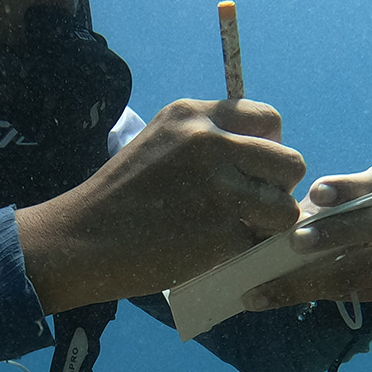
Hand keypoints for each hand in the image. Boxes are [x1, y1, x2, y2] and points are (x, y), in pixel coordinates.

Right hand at [16, 98, 305, 312]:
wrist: (81, 239)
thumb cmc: (120, 198)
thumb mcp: (160, 143)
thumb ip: (208, 140)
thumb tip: (263, 158)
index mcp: (194, 116)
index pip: (270, 120)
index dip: (269, 150)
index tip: (247, 173)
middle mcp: (210, 143)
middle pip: (290, 162)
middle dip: (277, 189)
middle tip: (249, 208)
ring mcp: (217, 188)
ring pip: (286, 207)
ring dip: (269, 225)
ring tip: (237, 232)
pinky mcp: (220, 232)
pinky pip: (262, 245)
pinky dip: (248, 255)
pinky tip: (219, 255)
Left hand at [241, 162, 371, 311]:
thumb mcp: (365, 187)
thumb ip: (335, 196)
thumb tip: (283, 214)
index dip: (345, 188)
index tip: (317, 192)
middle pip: (370, 229)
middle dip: (331, 235)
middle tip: (295, 242)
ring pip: (351, 274)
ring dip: (303, 284)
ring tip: (260, 292)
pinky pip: (350, 293)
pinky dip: (311, 295)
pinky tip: (277, 298)